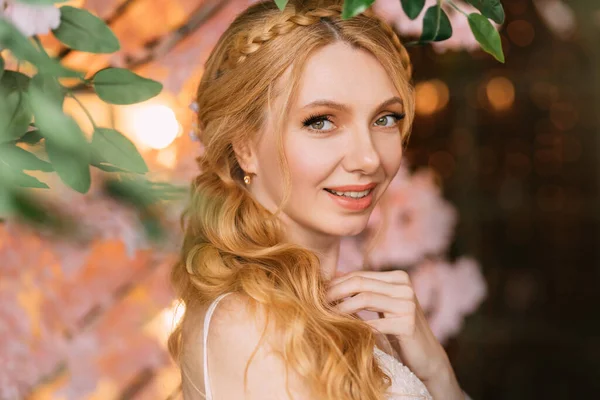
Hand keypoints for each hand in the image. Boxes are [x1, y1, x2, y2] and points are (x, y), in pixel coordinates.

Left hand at [326, 269, 450, 382]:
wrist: (426, 355)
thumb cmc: (399, 329)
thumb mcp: (382, 305)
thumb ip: (364, 289)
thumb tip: (335, 274)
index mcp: (399, 277)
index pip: (360, 275)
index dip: (336, 284)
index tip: (317, 293)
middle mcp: (405, 287)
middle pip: (360, 284)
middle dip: (335, 292)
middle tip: (315, 303)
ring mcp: (408, 304)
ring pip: (364, 299)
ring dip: (341, 308)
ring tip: (325, 316)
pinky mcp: (408, 324)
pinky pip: (374, 323)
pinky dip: (356, 326)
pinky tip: (343, 331)